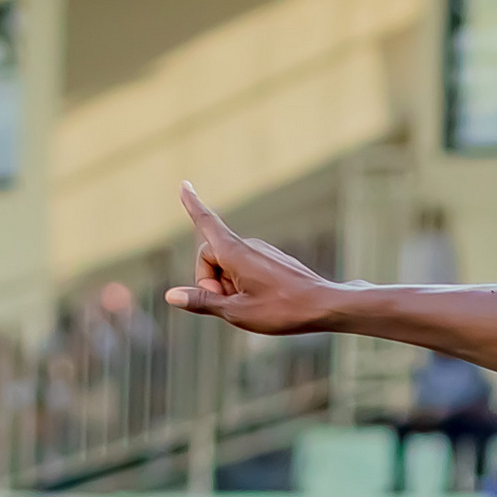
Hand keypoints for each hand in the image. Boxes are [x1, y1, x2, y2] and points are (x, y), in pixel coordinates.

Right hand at [163, 182, 339, 335]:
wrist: (325, 305)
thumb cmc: (282, 310)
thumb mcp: (236, 312)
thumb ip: (202, 302)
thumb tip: (171, 296)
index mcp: (234, 252)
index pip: (206, 222)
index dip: (192, 205)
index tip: (184, 184)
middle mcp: (247, 245)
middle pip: (210, 257)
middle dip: (210, 282)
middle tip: (229, 305)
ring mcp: (262, 252)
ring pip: (229, 267)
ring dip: (229, 287)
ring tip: (252, 306)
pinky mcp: (272, 261)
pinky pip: (246, 270)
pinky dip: (244, 286)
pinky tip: (264, 302)